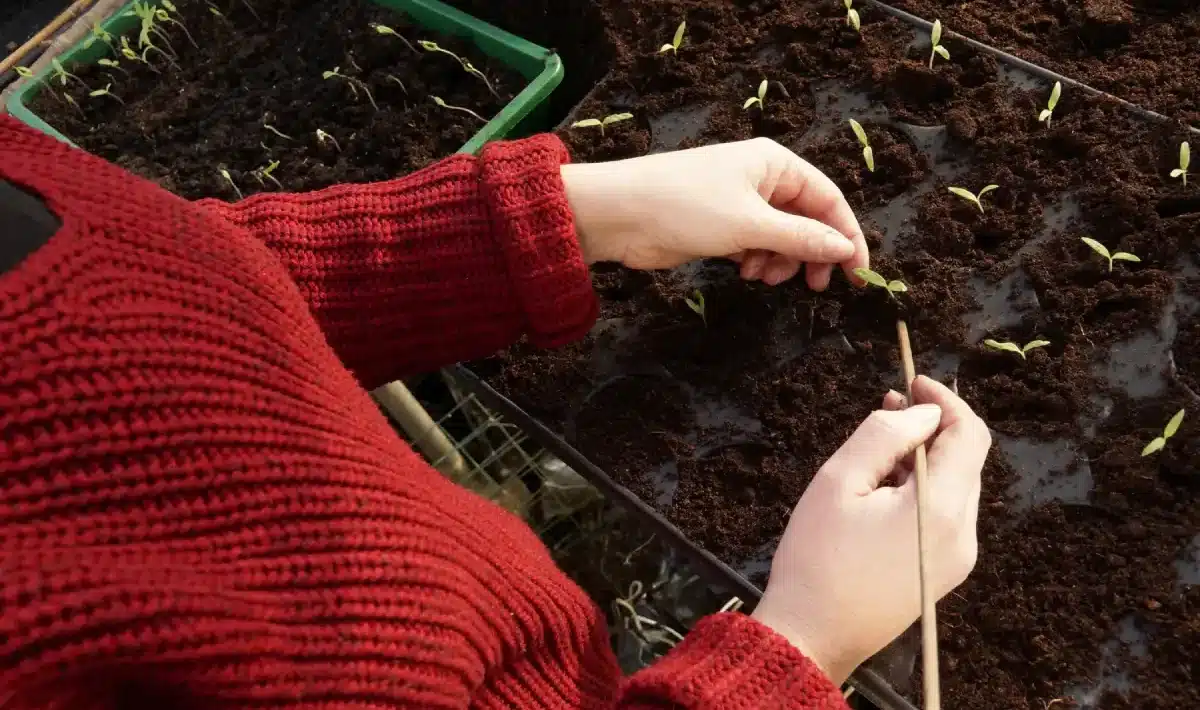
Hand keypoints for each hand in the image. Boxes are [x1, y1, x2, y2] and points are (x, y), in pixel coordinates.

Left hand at [561, 138, 868, 289]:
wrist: (620, 214)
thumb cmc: (686, 206)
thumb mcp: (751, 224)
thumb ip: (801, 239)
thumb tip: (845, 249)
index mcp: (775, 164)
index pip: (828, 199)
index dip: (846, 236)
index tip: (858, 274)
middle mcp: (761, 179)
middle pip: (806, 220)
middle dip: (811, 253)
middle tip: (813, 286)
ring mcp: (739, 203)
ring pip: (780, 237)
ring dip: (780, 261)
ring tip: (763, 277)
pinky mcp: (720, 226)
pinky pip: (755, 246)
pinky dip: (757, 261)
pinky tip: (744, 272)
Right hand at [751, 376, 989, 683]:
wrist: (811, 637)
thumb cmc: (817, 557)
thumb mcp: (839, 481)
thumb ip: (884, 435)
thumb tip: (921, 412)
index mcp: (943, 508)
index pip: (969, 435)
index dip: (943, 401)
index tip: (910, 380)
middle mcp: (964, 535)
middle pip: (966, 461)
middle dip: (932, 427)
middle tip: (890, 403)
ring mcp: (956, 559)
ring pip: (955, 488)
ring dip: (925, 457)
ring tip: (878, 445)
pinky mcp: (941, 573)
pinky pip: (943, 516)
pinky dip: (922, 489)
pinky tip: (884, 485)